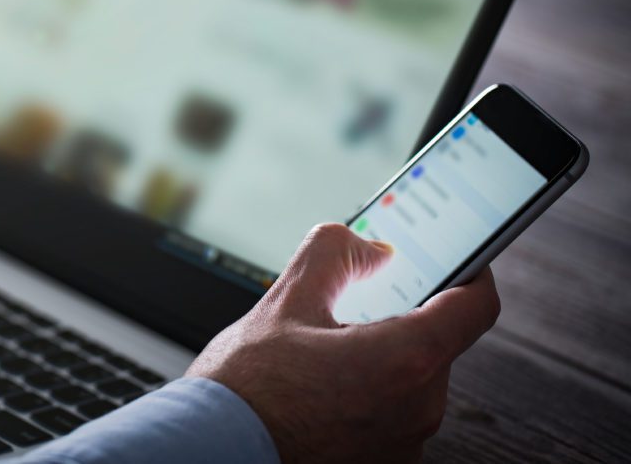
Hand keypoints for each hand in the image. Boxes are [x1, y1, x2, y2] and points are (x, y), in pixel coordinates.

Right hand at [186, 223, 499, 462]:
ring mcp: (403, 444)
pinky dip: (369, 392)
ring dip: (382, 356)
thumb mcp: (285, 300)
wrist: (212, 450)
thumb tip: (367, 246)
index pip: (477, 306)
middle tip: (354, 303)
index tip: (458, 259)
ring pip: (412, 378)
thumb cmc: (246, 391)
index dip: (473, 272)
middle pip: (436, 341)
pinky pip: (393, 412)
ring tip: (323, 351)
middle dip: (401, 315)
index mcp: (404, 360)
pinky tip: (321, 386)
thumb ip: (334, 254)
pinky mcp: (383, 463)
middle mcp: (417, 408)